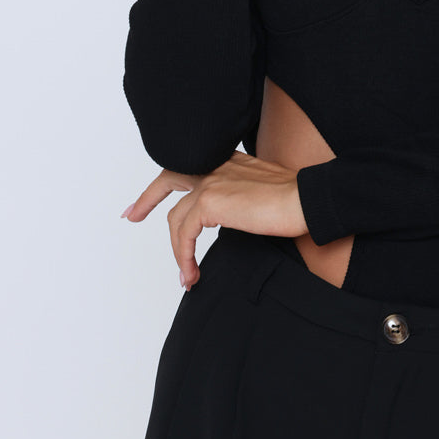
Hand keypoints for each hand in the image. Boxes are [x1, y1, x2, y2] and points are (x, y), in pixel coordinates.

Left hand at [122, 153, 307, 289]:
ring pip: (176, 219)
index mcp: (229, 162)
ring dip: (177, 252)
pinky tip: (192, 272)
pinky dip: (183, 256)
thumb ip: (242, 200)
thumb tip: (232, 221)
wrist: (307, 200)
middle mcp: (216, 166)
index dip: (170, 182)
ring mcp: (211, 182)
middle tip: (131, 215)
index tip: (158, 196)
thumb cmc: (297, 202)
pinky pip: (184, 234)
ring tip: (187, 277)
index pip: (192, 167)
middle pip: (169, 178)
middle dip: (146, 198)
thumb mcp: (263, 196)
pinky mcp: (210, 201)